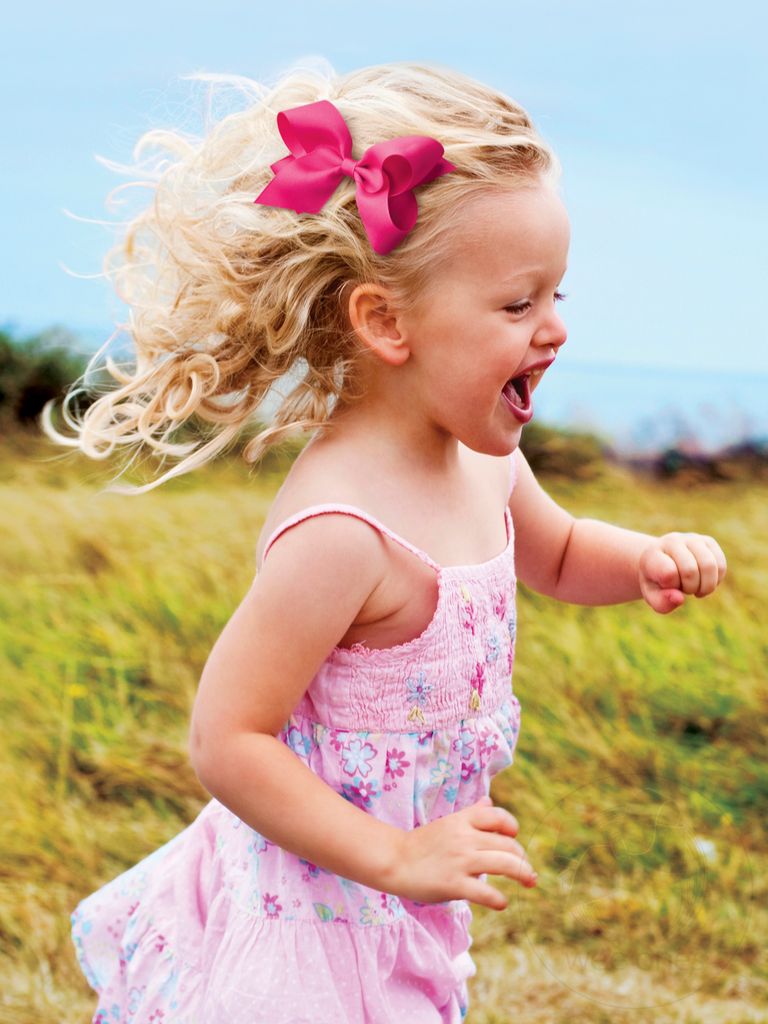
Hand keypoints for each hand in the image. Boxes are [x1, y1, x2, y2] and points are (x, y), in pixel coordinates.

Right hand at [383, 796, 536, 910]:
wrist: (395, 861)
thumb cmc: (423, 843)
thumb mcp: (448, 822)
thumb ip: (471, 813)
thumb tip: (489, 800)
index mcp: (462, 821)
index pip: (498, 817)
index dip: (512, 827)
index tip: (513, 838)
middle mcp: (464, 838)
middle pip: (507, 844)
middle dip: (522, 859)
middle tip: (527, 871)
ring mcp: (460, 861)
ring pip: (504, 865)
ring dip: (522, 874)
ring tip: (529, 882)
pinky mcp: (454, 884)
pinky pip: (486, 893)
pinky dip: (499, 899)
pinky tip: (501, 902)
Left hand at [639, 532, 726, 613]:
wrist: (660, 562)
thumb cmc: (656, 582)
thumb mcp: (652, 596)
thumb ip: (662, 602)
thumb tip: (680, 599)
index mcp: (652, 554)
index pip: (668, 572)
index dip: (672, 586)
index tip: (666, 585)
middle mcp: (672, 541)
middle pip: (690, 570)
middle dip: (690, 588)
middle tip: (683, 589)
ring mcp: (691, 539)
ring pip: (709, 566)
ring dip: (705, 586)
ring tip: (695, 588)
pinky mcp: (708, 542)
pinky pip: (721, 565)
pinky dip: (716, 581)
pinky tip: (704, 581)